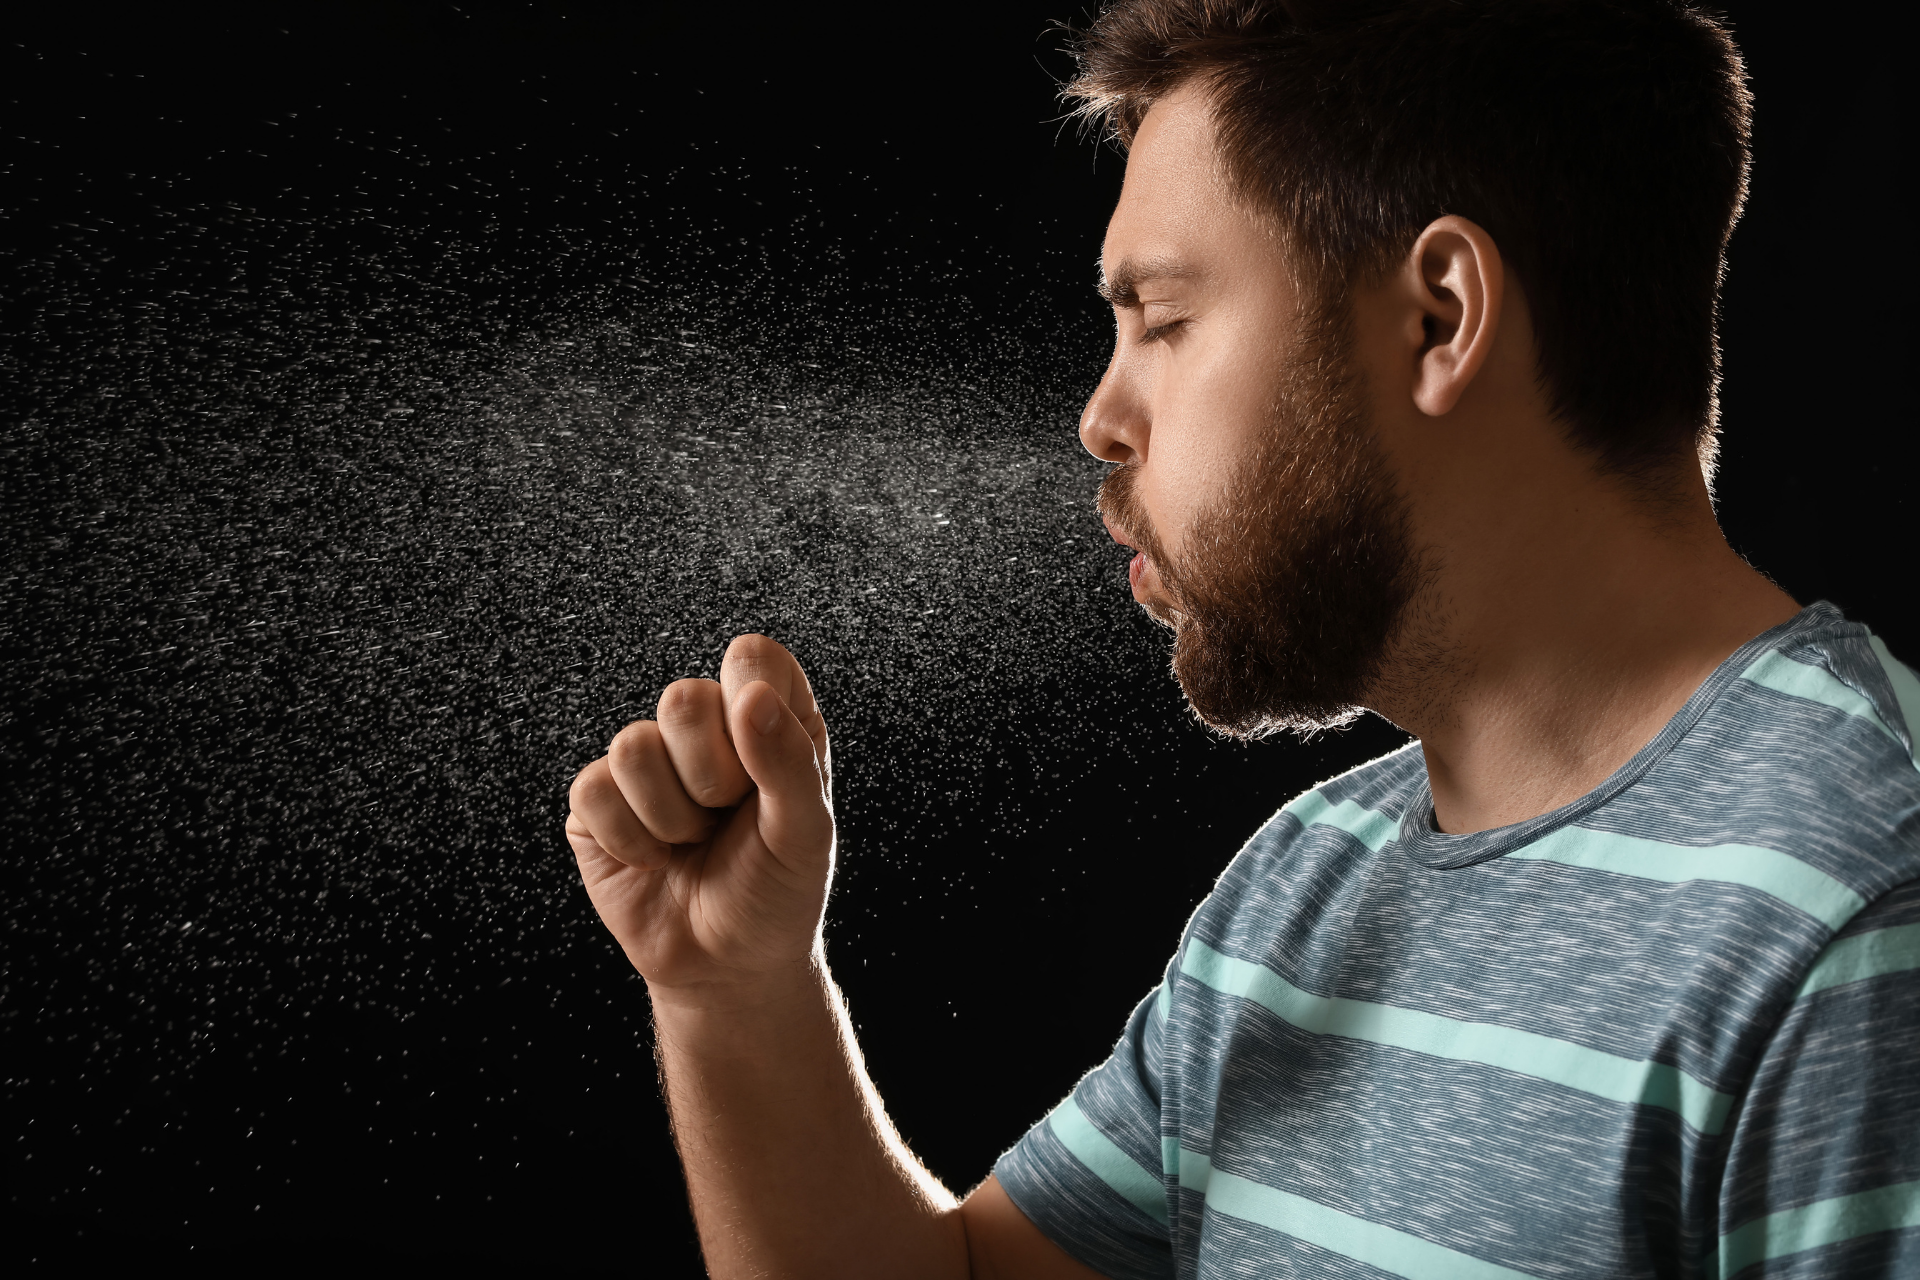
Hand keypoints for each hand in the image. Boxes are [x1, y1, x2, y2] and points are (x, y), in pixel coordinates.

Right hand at [565, 634, 833, 995]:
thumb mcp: (806, 833)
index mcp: (768, 716)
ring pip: (632, 747)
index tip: (765, 765)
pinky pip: (593, 790)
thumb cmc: (777, 892)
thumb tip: (750, 696)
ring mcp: (647, 761)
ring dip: (671, 818)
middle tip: (727, 817)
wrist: (727, 967)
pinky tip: (655, 860)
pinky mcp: (596, 801)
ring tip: (692, 844)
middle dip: (711, 777)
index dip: (753, 703)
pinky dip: (631, 842)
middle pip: (683, 698)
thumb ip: (789, 761)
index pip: (752, 658)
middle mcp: (706, 727)